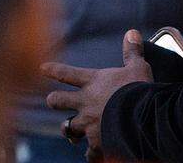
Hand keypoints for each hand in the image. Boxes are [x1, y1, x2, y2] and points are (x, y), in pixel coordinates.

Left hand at [43, 30, 152, 159]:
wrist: (140, 117)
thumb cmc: (138, 89)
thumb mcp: (137, 67)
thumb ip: (132, 51)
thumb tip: (132, 32)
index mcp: (93, 82)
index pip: (68, 73)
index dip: (54, 70)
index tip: (41, 68)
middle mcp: (85, 102)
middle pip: (59, 101)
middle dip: (54, 101)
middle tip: (51, 100)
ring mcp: (88, 124)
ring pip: (68, 128)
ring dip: (68, 130)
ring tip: (69, 133)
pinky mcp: (97, 142)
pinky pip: (89, 152)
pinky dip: (91, 155)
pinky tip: (91, 157)